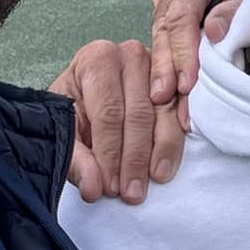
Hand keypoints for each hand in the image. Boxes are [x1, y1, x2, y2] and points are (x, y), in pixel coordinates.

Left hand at [50, 39, 183, 204]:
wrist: (91, 92)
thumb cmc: (76, 107)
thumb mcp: (64, 130)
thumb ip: (75, 159)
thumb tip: (93, 187)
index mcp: (97, 59)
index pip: (108, 112)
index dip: (110, 153)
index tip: (110, 187)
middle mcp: (130, 56)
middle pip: (139, 113)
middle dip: (135, 158)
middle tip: (132, 192)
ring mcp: (159, 66)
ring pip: (165, 113)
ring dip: (162, 151)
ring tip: (155, 179)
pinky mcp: (178, 80)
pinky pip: (185, 109)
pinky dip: (181, 134)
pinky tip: (175, 157)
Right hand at [150, 0, 249, 109]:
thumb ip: (236, 10)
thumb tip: (213, 32)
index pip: (182, 11)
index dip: (183, 49)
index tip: (187, 81)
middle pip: (165, 26)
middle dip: (167, 65)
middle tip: (167, 97)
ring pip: (160, 37)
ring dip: (164, 71)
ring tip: (166, 103)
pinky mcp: (168, 14)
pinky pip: (164, 42)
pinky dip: (168, 68)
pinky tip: (169, 94)